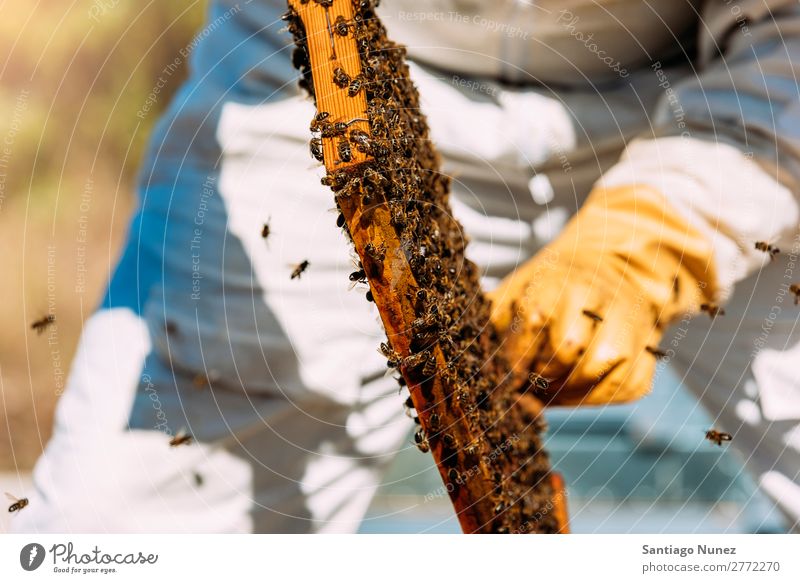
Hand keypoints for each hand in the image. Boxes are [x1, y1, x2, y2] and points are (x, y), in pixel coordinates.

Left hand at [490, 185, 717, 405]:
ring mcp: (628, 324)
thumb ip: (494, 320)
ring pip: (597, 371)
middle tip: (527, 384)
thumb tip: (471, 360)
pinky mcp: (649, 352)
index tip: (505, 377)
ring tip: (547, 392)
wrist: (614, 269)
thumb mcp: (516, 290)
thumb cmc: (551, 289)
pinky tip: (573, 392)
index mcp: (558, 279)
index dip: (516, 358)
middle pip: (567, 351)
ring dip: (566, 393)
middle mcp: (597, 297)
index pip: (535, 322)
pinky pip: (624, 389)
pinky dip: (594, 400)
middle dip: (540, 376)